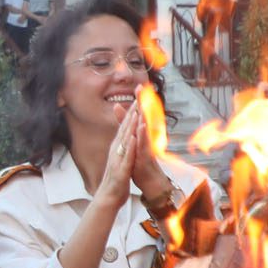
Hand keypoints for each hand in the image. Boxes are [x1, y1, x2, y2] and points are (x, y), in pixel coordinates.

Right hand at [90, 98, 143, 213]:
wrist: (108, 198)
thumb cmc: (116, 180)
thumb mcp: (120, 160)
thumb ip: (123, 148)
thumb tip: (126, 137)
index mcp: (117, 148)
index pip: (125, 127)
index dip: (131, 114)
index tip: (137, 100)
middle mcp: (116, 151)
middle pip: (125, 130)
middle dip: (131, 114)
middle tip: (138, 98)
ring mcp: (118, 160)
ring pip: (125, 140)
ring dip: (130, 126)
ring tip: (136, 113)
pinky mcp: (121, 170)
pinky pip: (127, 156)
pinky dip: (131, 146)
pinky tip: (135, 138)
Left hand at [126, 87, 172, 204]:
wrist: (151, 182)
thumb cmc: (141, 161)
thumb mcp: (133, 142)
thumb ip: (125, 124)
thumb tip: (117, 107)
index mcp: (142, 134)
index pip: (139, 114)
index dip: (138, 100)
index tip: (138, 85)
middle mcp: (146, 138)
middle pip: (144, 117)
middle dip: (142, 102)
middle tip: (141, 86)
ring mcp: (147, 146)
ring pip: (145, 129)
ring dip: (143, 116)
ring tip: (141, 103)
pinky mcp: (146, 156)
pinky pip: (145, 144)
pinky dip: (143, 135)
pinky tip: (142, 126)